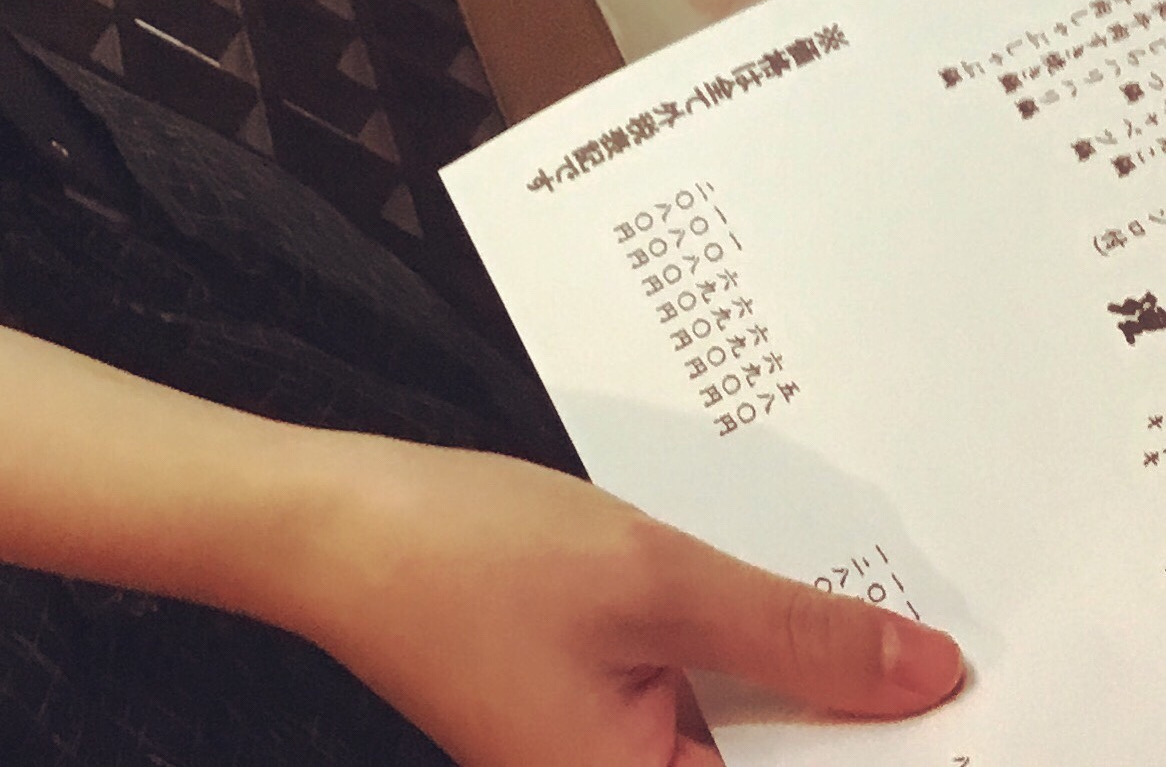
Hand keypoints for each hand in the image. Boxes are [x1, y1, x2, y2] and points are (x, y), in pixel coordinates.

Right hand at [286, 442, 965, 766]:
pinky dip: (730, 658)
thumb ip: (794, 633)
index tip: (946, 701)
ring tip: (828, 605)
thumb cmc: (454, 555)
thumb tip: (925, 676)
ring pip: (740, 740)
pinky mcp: (577, 722)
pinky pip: (691, 707)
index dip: (887, 752)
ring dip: (789, 679)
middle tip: (897, 637)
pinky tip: (744, 594)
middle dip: (843, 711)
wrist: (316, 520)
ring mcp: (594, 766)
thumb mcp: (647, 576)